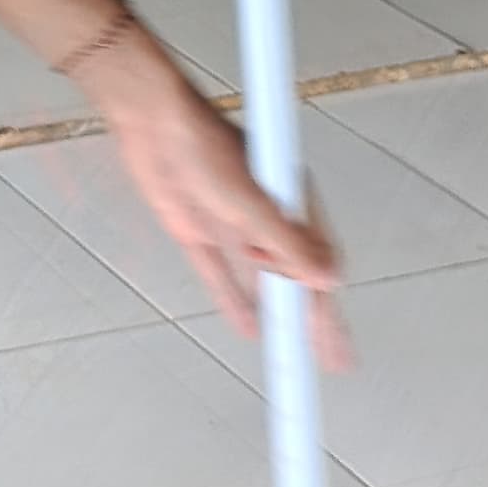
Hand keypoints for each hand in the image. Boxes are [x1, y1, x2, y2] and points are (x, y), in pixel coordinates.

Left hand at [72, 21, 344, 353]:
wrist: (153, 123)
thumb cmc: (205, 146)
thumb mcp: (251, 204)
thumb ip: (287, 246)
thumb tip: (326, 279)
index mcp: (292, 204)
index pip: (318, 269)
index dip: (326, 311)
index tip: (334, 347)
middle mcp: (267, 216)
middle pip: (295, 281)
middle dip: (312, 322)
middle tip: (329, 362)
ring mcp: (233, 224)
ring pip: (263, 282)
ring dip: (279, 315)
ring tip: (294, 353)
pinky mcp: (199, 230)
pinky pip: (222, 274)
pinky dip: (235, 301)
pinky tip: (248, 327)